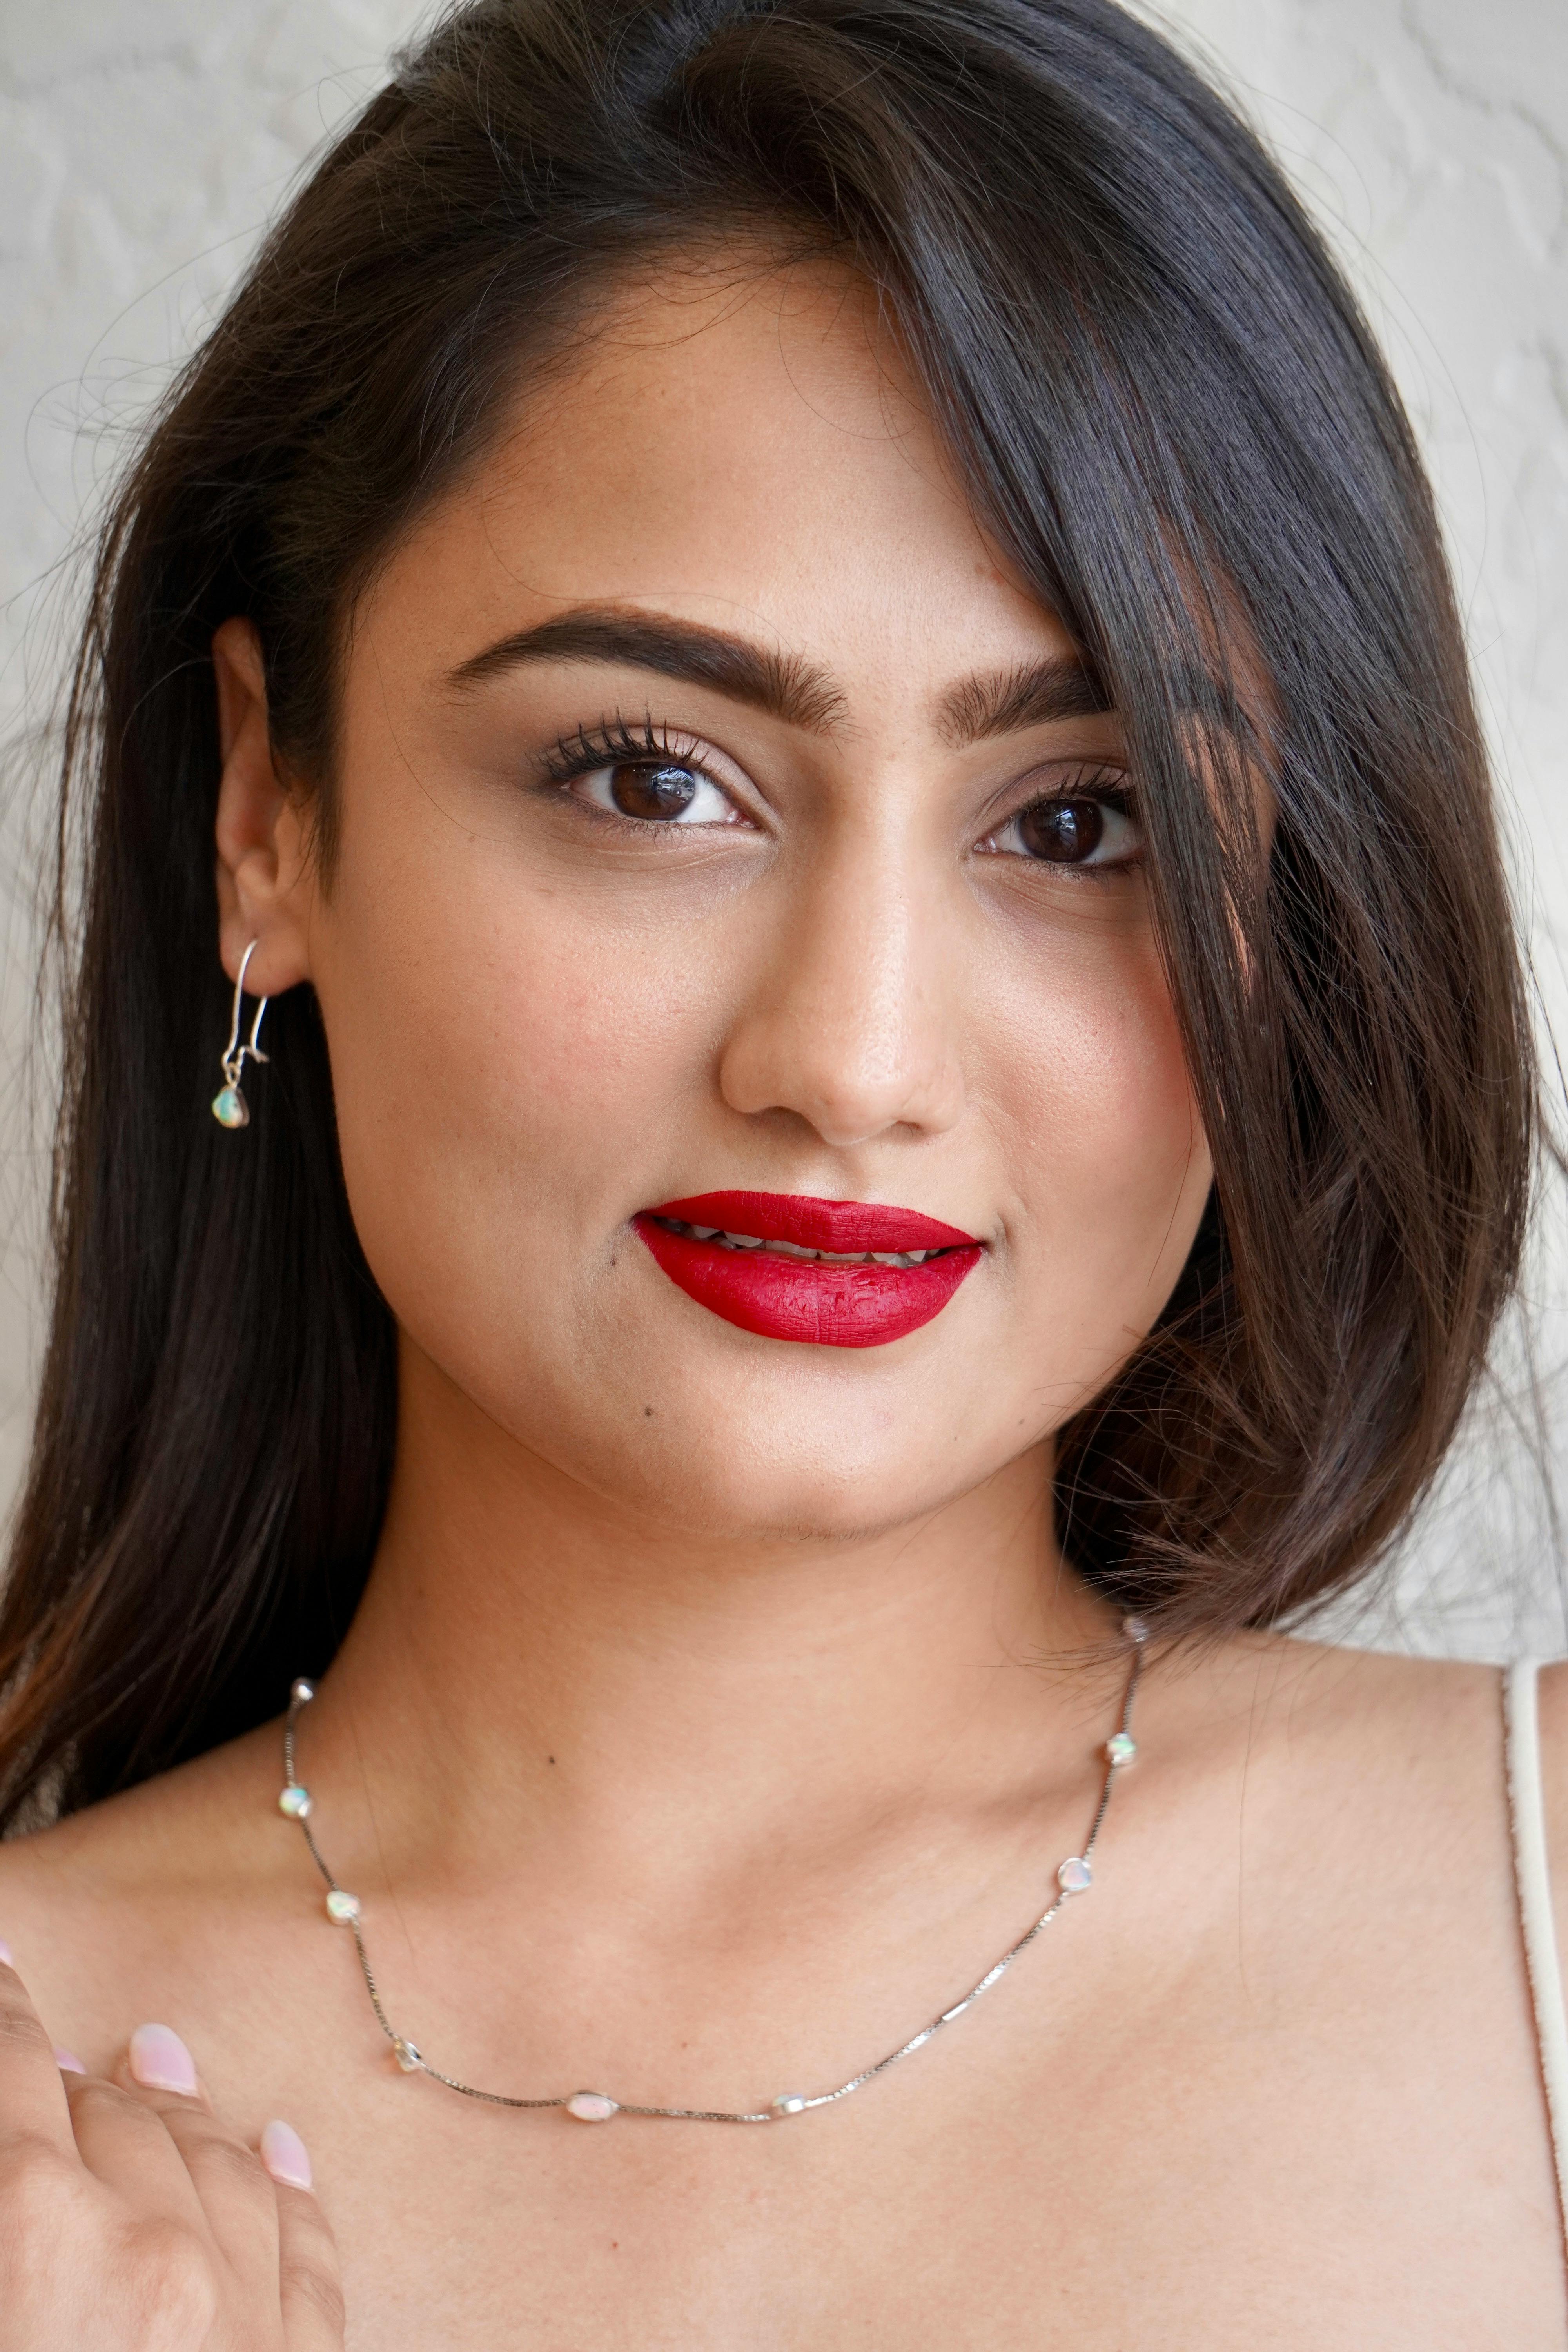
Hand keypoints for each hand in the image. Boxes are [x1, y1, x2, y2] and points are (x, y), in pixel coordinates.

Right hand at [0, 1943, 343, 2347]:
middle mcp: (149, 2251)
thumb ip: (5, 2195)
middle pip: (109, 2114)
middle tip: (52, 2067)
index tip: (2, 1960)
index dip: (4, 2009)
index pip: (16, 2067)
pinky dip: (283, 2184)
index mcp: (37, 2225)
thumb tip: (22, 2139)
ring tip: (154, 2062)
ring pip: (211, 2158)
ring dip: (174, 2111)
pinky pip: (299, 2250)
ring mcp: (239, 2311)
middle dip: (73, 2086)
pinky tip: (275, 2143)